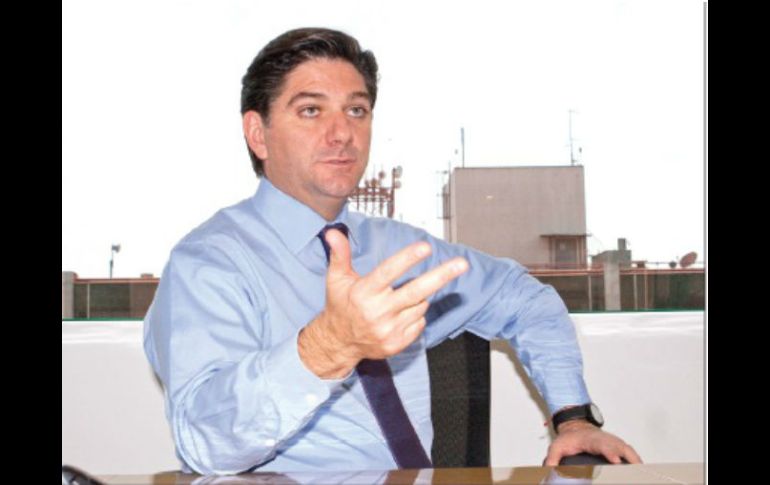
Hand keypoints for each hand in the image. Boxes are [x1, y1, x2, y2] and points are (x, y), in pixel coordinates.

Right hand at [299, 229, 468, 377]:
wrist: (339, 342)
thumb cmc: (341, 305)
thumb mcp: (336, 279)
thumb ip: (339, 254)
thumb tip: (333, 232)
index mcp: (364, 293)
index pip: (389, 272)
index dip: (408, 259)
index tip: (426, 247)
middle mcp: (378, 312)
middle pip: (416, 291)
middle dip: (441, 276)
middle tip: (462, 264)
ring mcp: (390, 329)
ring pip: (420, 305)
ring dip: (419, 297)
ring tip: (400, 298)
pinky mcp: (398, 343)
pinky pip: (419, 322)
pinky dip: (416, 313)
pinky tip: (400, 313)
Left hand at [543, 420, 641, 465]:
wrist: (577, 428)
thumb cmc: (570, 438)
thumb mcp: (557, 446)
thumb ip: (553, 458)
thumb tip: (549, 469)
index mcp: (592, 440)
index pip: (603, 445)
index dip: (610, 452)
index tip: (616, 460)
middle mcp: (606, 440)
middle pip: (620, 447)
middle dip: (629, 458)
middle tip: (635, 470)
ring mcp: (614, 442)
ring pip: (629, 450)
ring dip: (636, 460)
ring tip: (642, 473)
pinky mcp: (619, 446)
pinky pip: (631, 453)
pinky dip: (638, 461)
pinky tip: (642, 470)